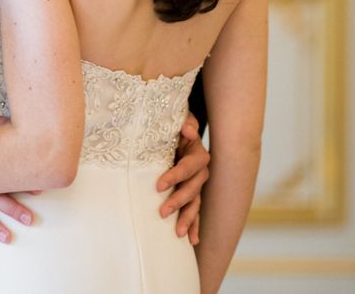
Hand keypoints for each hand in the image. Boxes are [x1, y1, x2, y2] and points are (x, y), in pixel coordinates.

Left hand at [156, 112, 209, 244]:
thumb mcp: (177, 117)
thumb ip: (184, 121)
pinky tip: (191, 240)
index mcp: (197, 153)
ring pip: (195, 203)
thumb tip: (188, 129)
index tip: (158, 185)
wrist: (174, 130)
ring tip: (178, 233)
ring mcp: (197, 183)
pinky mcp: (191, 192)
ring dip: (188, 218)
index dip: (176, 176)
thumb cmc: (171, 124)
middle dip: (179, 201)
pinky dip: (194, 225)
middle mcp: (200, 171)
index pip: (189, 166)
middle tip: (162, 212)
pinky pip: (195, 211)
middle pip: (194, 188)